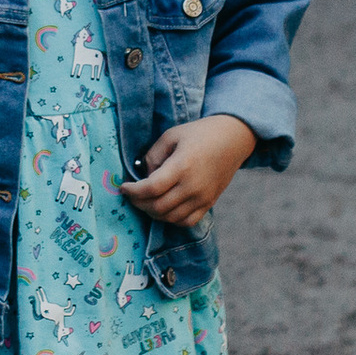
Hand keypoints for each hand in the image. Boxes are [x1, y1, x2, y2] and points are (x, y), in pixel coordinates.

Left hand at [118, 115, 255, 227]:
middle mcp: (193, 186)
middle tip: (132, 195)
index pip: (151, 188)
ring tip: (145, 201)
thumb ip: (153, 156)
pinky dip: (171, 219)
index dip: (133, 191)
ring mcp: (202, 198)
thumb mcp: (171, 135)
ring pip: (171, 218)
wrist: (232, 139)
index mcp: (182, 166)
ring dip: (153, 213)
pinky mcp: (209, 203)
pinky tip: (164, 209)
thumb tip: (144, 176)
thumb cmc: (199, 133)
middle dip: (139, 203)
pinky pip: (186, 221)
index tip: (123, 187)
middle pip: (158, 207)